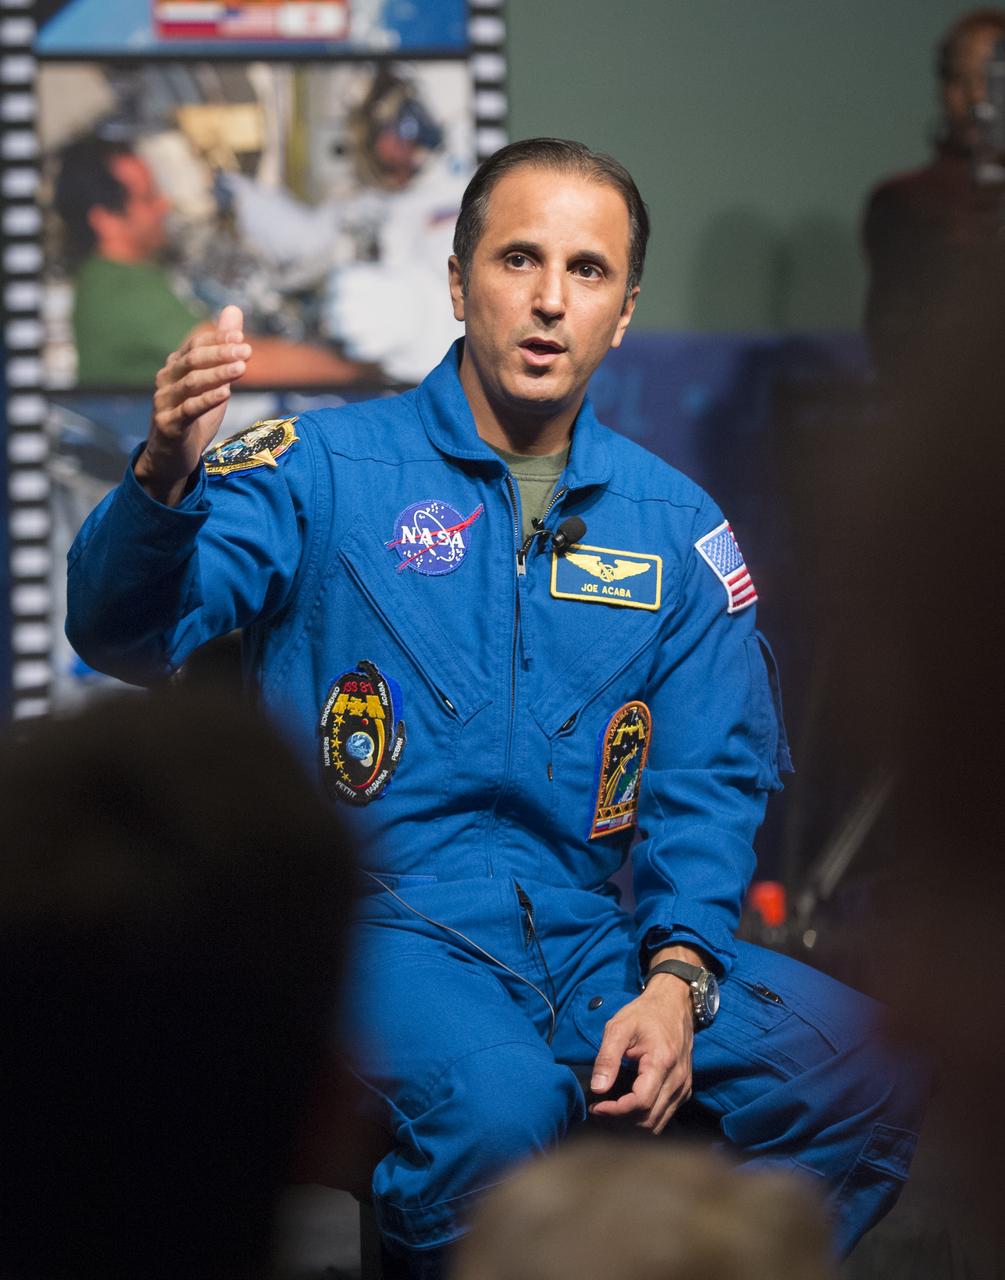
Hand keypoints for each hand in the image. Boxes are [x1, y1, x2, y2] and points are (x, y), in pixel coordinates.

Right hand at [135, 304, 250, 506]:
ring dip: (218, 374)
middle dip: (220, 353)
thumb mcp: (213, 381)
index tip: (240, 336)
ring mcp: (164, 403)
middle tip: (247, 350)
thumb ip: (223, 349)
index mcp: (175, 367)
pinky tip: (226, 393)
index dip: (216, 339)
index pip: (194, 345)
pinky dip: (207, 400)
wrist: (172, 457)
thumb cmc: (194, 416)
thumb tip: (233, 310)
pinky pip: (188, 410)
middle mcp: (166, 381)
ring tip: (242, 368)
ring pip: (191, 383)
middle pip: (192, 360)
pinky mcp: (169, 425)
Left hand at [588, 947, 700, 1134]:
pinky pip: (664, 1115)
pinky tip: (627, 1109)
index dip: (616, 1111)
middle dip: (621, 1122)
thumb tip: (597, 1088)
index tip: (596, 1107)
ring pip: (658, 1123)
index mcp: (662, 1062)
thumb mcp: (619, 1027)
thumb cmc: (646, 1013)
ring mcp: (683, 1087)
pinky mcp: (683, 1090)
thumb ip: (607, 1058)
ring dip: (632, 1125)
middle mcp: (677, 1079)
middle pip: (649, 1119)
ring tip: (609, 1113)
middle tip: (598, 1111)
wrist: (674, 1004)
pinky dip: (644, 1119)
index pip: (640, 1103)